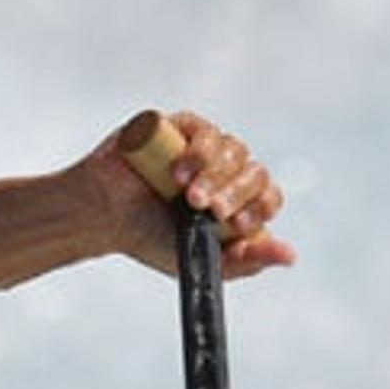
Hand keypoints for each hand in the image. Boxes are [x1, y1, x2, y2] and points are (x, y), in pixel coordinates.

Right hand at [79, 110, 297, 279]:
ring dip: (213, 174)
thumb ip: (243, 262)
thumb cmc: (143, 237)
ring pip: (234, 149)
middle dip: (233, 193)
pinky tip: (175, 172)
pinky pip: (205, 129)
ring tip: (185, 195)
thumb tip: (289, 256)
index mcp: (233, 201)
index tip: (236, 223)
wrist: (99, 217)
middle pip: (253, 172)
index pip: (267, 196)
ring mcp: (203, 146)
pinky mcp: (179, 126)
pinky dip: (197, 150)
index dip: (258, 206)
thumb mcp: (197, 260)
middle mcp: (223, 171)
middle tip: (205, 210)